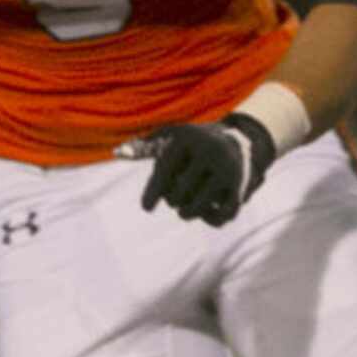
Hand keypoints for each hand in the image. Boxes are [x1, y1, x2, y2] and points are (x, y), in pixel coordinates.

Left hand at [118, 114, 277, 225]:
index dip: (153, 192)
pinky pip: (221, 216)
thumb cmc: (194, 143)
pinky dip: (210, 220)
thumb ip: (144, 147)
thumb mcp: (171, 137)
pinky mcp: (240, 187)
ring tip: (184, 209)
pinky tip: (206, 213)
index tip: (146, 208)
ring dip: (186, 213)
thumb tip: (117, 152)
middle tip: (176, 195)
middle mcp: (209, 152)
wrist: (240, 139)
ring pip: (195, 209)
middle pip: (177, 194)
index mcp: (187, 138)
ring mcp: (227, 170)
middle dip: (173, 199)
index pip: (164, 172)